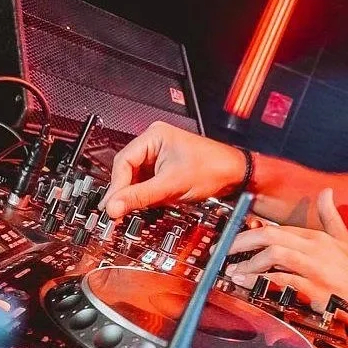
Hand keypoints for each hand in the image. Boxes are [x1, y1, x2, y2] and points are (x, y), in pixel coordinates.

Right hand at [99, 121, 246, 218]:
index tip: (111, 206)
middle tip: (120, 212)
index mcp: (154, 136)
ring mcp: (161, 154)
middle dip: (128, 191)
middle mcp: (154, 142)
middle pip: (128, 170)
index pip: (123, 162)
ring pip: (138, 179)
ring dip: (140, 194)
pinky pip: (149, 182)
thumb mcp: (171, 185)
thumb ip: (140, 196)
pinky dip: (150, 194)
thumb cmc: (213, 168)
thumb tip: (113, 207)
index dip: (117, 186)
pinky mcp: (167, 167)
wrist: (237, 174)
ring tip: (144, 205)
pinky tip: (156, 201)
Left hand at [226, 187, 347, 316]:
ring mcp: (314, 268)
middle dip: (242, 241)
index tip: (235, 239)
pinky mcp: (314, 288)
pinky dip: (264, 280)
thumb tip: (327, 193)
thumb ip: (331, 216)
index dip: (252, 232)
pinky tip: (250, 284)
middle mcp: (314, 248)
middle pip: (270, 236)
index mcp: (317, 236)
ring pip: (274, 255)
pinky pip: (283, 279)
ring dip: (249, 262)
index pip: (278, 229)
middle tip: (224, 250)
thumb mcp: (344, 239)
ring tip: (233, 270)